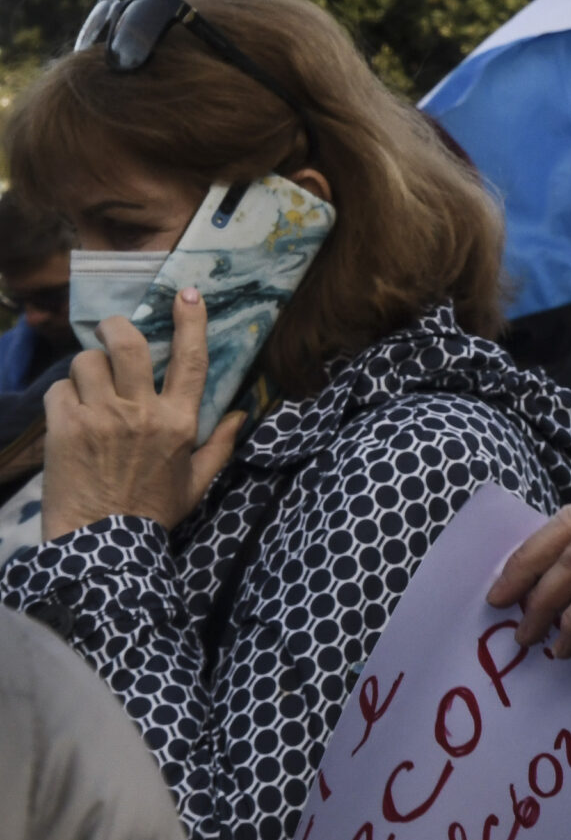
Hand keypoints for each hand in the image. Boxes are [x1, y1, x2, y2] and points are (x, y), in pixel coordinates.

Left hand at [41, 289, 244, 538]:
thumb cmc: (152, 513)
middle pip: (130, 344)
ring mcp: (100, 418)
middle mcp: (142, 412)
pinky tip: (67, 413)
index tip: (187, 293)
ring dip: (86, 367)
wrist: (102, 546)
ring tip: (86, 384)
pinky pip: (59, 391)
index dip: (190, 320)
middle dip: (118, 327)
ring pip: (88, 362)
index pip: (191, 359)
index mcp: (179, 422)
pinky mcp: (64, 429)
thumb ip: (221, 445)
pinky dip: (61, 396)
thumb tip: (243, 415)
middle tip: (114, 330)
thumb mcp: (197, 482)